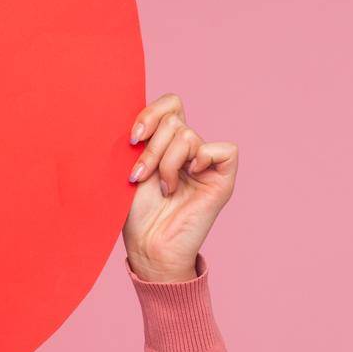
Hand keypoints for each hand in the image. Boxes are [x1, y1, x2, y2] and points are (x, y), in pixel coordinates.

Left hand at [122, 94, 237, 282]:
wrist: (147, 246)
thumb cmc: (134, 214)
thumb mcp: (129, 169)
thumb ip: (140, 140)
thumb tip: (136, 112)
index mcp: (165, 144)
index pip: (170, 105)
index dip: (152, 113)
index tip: (133, 138)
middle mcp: (188, 150)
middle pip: (174, 119)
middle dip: (151, 148)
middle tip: (139, 176)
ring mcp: (205, 163)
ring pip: (188, 136)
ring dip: (166, 162)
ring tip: (163, 188)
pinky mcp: (222, 179)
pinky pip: (223, 149)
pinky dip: (201, 160)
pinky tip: (188, 179)